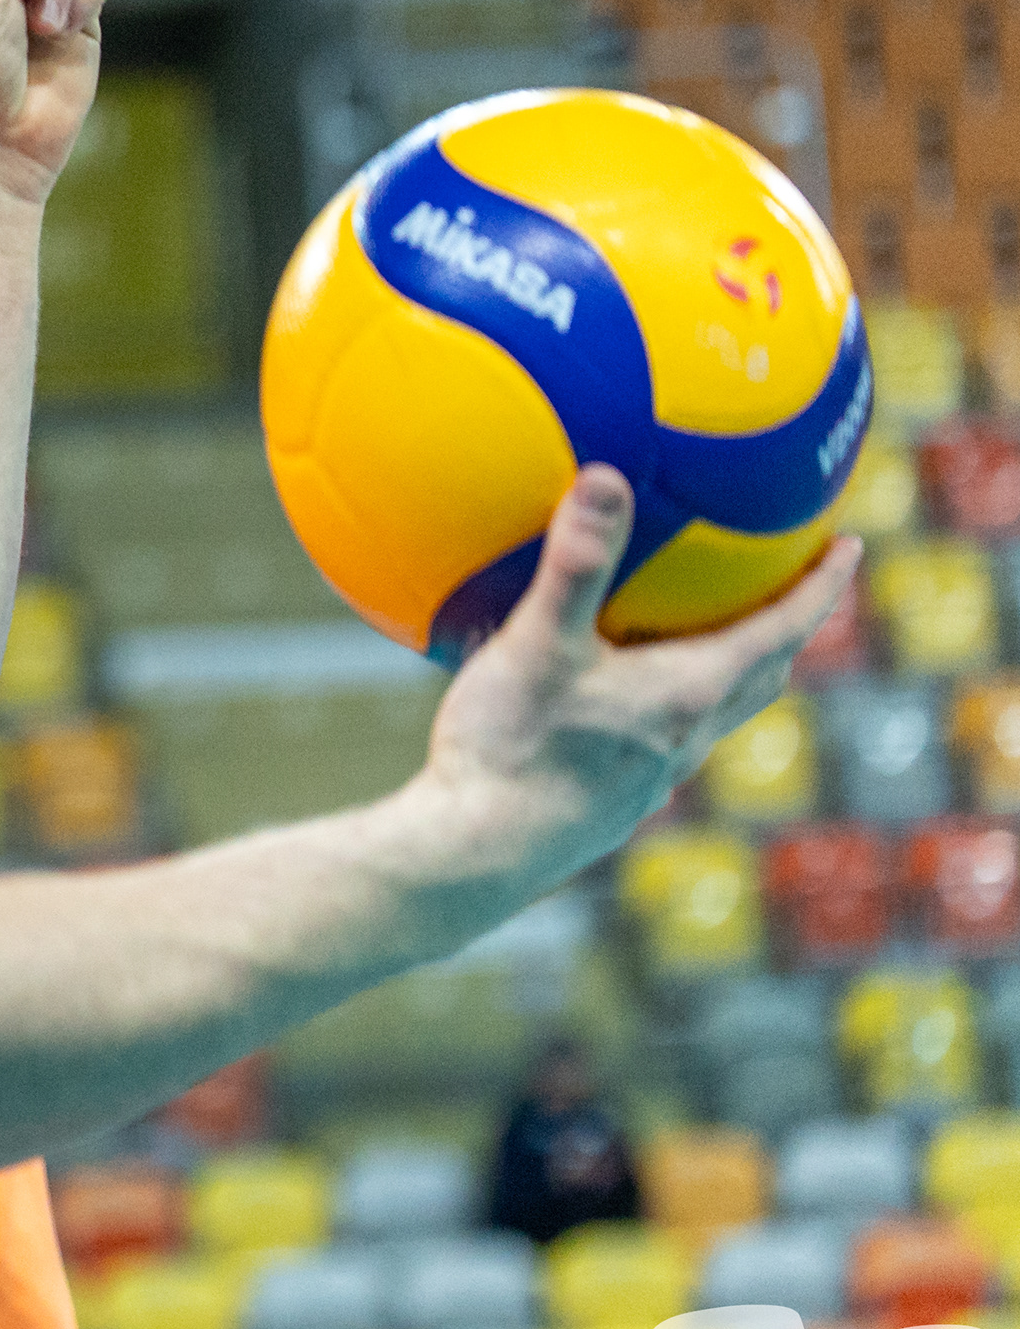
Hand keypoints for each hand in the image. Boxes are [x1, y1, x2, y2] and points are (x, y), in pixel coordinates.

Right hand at [411, 467, 858, 896]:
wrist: (476, 851)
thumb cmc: (512, 747)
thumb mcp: (539, 645)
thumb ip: (576, 564)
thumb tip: (606, 477)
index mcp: (689, 692)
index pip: (781, 630)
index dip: (822, 587)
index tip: (850, 548)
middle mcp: (688, 735)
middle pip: (763, 674)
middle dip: (789, 628)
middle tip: (798, 588)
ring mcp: (655, 772)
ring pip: (719, 712)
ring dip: (736, 670)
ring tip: (720, 638)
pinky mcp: (617, 796)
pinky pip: (668, 735)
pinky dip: (674, 701)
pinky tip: (620, 695)